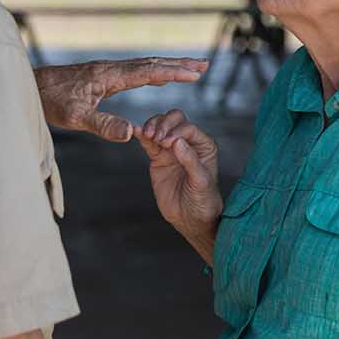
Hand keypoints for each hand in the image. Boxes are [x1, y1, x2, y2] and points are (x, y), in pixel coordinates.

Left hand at [34, 58, 206, 142]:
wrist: (29, 87)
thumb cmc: (50, 102)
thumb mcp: (76, 118)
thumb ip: (103, 125)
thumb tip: (132, 133)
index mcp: (109, 76)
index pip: (147, 72)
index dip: (172, 72)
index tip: (195, 73)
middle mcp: (110, 69)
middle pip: (150, 64)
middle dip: (177, 64)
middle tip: (203, 64)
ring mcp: (105, 71)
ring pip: (143, 66)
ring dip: (167, 66)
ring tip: (188, 68)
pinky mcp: (100, 76)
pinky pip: (133, 71)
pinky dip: (152, 72)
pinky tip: (156, 78)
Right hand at [136, 110, 220, 260]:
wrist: (190, 218)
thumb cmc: (203, 201)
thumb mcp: (201, 182)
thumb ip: (191, 161)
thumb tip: (177, 141)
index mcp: (204, 146)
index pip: (188, 128)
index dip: (176, 131)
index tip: (167, 143)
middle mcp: (188, 143)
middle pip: (175, 119)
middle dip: (164, 124)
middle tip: (156, 137)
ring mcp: (171, 149)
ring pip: (160, 126)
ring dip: (152, 126)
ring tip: (147, 136)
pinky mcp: (158, 157)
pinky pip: (148, 142)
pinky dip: (141, 135)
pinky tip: (135, 131)